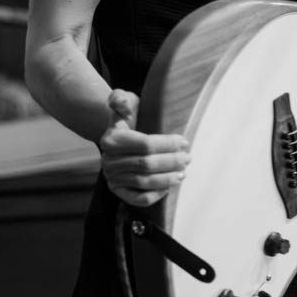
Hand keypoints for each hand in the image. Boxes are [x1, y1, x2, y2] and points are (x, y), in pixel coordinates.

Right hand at [99, 89, 189, 206]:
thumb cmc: (127, 117)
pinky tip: (168, 188)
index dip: (168, 144)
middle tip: (188, 158)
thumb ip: (120, 98)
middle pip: (146, 164)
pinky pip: (137, 198)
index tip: (184, 142)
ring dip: (166, 179)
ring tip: (183, 173)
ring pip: (143, 182)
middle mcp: (109, 161)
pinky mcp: (118, 190)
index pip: (145, 145)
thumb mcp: (123, 101)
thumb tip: (121, 103)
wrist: (116, 134)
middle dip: (171, 162)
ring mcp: (112, 177)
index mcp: (112, 139)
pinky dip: (154, 195)